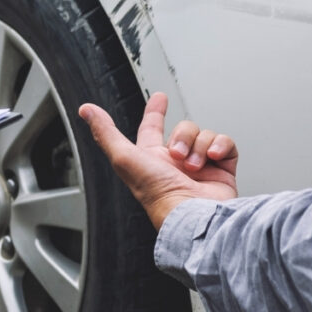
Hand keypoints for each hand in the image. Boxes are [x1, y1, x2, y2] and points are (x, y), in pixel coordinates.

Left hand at [78, 93, 237, 229]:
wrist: (192, 214)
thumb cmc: (156, 193)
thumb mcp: (124, 158)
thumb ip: (106, 132)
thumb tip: (86, 111)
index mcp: (152, 159)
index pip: (152, 128)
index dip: (155, 112)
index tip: (160, 98)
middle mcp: (176, 162)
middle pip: (183, 128)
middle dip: (181, 136)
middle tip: (177, 155)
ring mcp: (201, 167)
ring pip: (203, 134)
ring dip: (198, 145)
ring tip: (193, 166)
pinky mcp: (222, 171)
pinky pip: (225, 144)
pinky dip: (220, 146)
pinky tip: (212, 158)